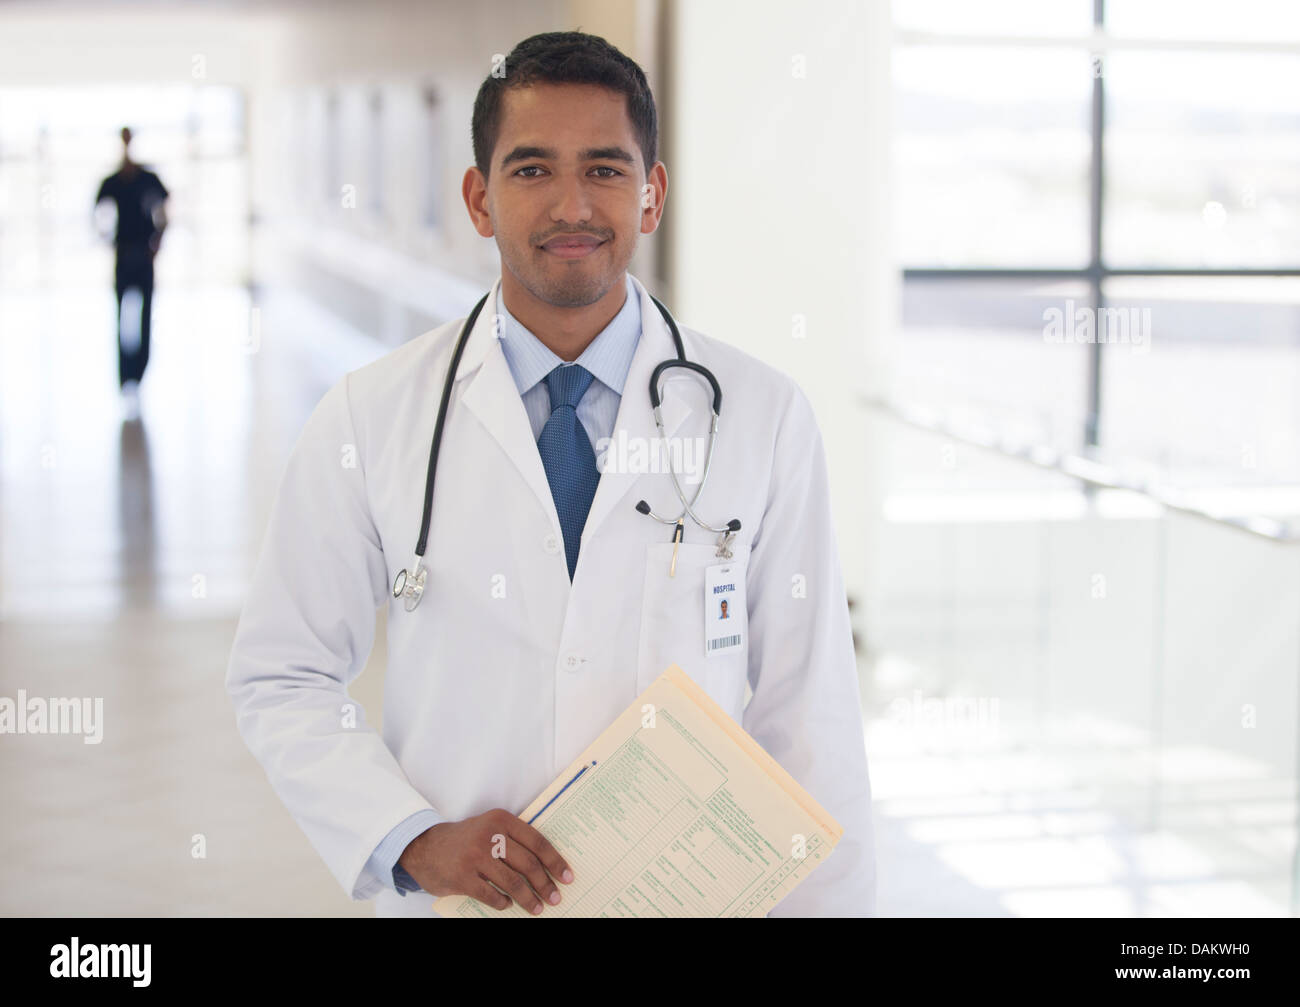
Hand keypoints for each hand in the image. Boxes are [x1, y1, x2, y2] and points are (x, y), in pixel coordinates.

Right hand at [398, 809, 574, 914]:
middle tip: (555, 898)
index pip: (537, 842)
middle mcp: (489, 836)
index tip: (567, 877)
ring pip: (512, 882)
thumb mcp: (489, 828)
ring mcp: (475, 857)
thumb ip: (513, 840)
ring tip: (537, 908)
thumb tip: (547, 866)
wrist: (424, 847)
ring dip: (528, 899)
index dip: (555, 861)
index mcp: (500, 820)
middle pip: (528, 864)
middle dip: (545, 884)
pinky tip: (508, 905)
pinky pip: (491, 895)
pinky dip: (503, 902)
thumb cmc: (466, 840)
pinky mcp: (462, 877)